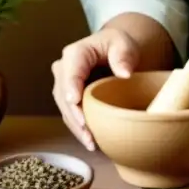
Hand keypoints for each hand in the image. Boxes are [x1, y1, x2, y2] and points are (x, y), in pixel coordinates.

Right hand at [50, 28, 140, 150]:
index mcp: (76, 53)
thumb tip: (124, 73)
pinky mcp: (69, 98)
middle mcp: (64, 69)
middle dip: (75, 116)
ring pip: (65, 109)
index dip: (71, 86)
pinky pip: (70, 115)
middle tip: (88, 134)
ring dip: (76, 127)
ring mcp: (64, 85)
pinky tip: (90, 141)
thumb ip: (124, 56)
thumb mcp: (125, 45)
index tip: (75, 101)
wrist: (115, 52)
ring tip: (91, 143)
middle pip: (64, 95)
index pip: (71, 71)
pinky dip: (79, 129)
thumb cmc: (119, 46)